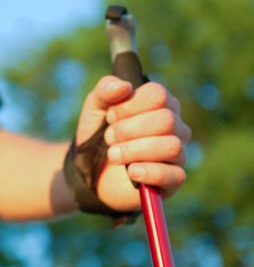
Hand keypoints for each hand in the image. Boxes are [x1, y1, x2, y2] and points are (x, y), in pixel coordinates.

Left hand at [76, 76, 191, 211]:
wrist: (89, 170)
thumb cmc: (98, 133)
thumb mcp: (95, 107)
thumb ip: (105, 90)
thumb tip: (124, 86)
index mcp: (161, 103)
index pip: (158, 95)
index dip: (129, 105)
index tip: (110, 116)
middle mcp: (175, 126)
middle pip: (166, 121)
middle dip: (129, 129)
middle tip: (109, 138)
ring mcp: (177, 154)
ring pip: (172, 147)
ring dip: (135, 150)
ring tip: (114, 155)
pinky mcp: (173, 180)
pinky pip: (175, 175)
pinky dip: (150, 172)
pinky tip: (131, 172)